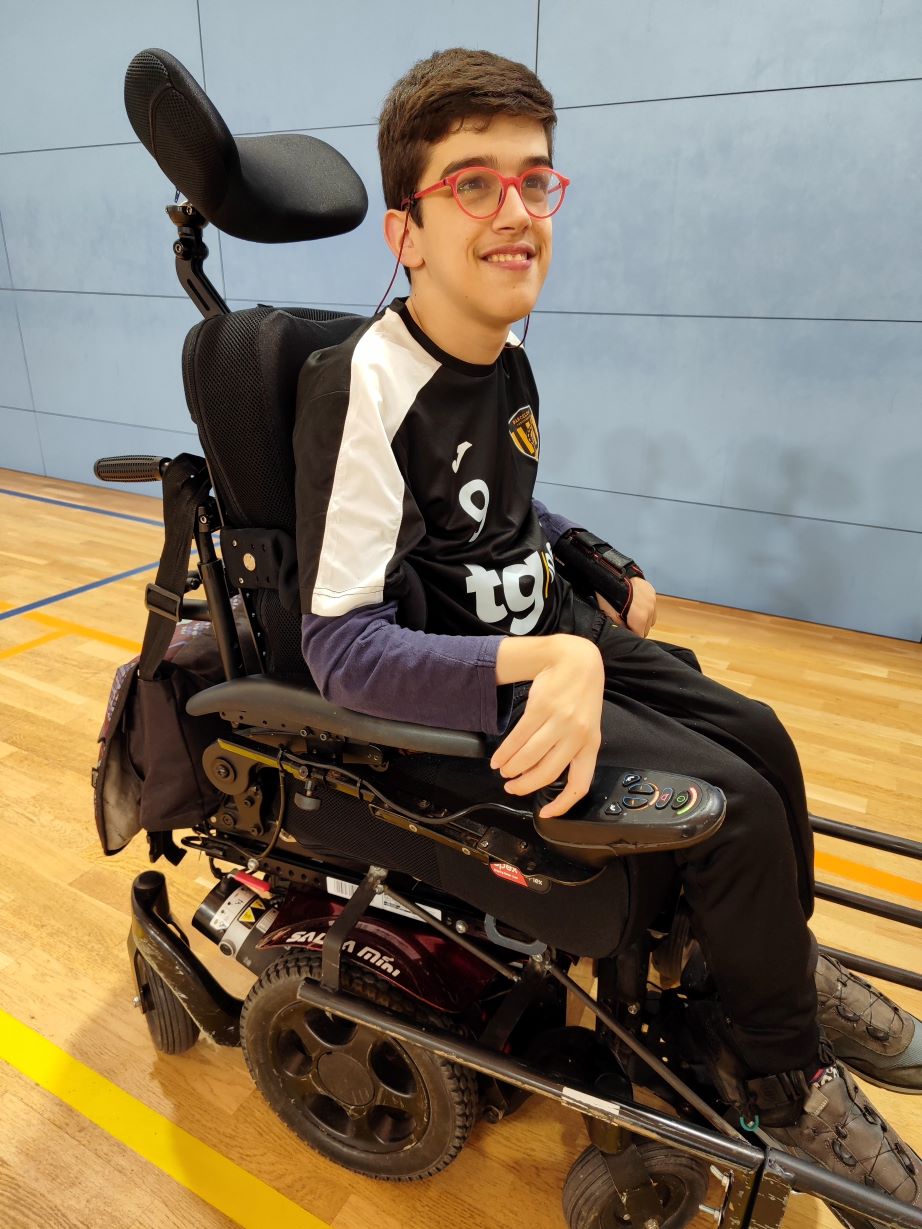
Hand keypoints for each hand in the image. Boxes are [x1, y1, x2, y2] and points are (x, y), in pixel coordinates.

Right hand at [491, 634, 603, 818]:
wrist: (575, 660)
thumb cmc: (580, 695)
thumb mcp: (587, 723)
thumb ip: (574, 748)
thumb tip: (546, 773)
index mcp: (591, 744)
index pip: (579, 783)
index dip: (562, 804)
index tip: (545, 813)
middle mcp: (577, 736)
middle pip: (547, 773)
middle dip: (524, 785)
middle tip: (511, 787)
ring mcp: (560, 722)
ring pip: (529, 757)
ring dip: (511, 769)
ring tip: (503, 771)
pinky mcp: (541, 708)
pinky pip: (519, 737)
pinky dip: (505, 751)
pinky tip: (499, 757)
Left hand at [596, 578, 656, 637]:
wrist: (614, 572)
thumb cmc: (609, 594)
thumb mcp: (610, 613)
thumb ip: (620, 626)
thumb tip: (625, 633)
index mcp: (640, 617)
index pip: (640, 635)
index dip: (632, 634)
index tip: (626, 631)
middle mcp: (650, 610)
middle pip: (646, 628)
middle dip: (637, 627)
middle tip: (626, 621)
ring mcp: (653, 600)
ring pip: (650, 618)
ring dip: (643, 618)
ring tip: (631, 612)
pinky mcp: (652, 592)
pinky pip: (652, 607)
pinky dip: (646, 608)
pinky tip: (636, 603)